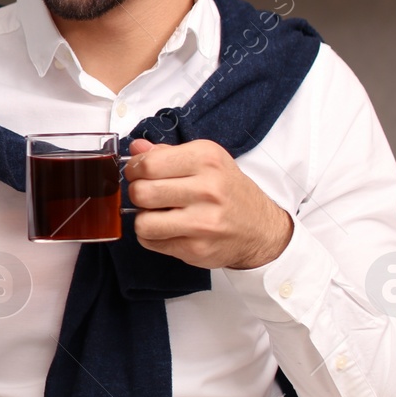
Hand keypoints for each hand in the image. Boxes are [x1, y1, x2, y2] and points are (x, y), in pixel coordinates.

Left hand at [123, 138, 292, 270]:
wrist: (261, 229)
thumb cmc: (228, 192)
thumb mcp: (205, 161)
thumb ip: (167, 153)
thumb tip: (135, 149)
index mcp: (206, 159)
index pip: (148, 164)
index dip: (134, 169)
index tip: (139, 173)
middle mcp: (208, 189)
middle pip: (141, 192)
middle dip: (137, 194)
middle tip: (148, 195)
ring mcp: (203, 222)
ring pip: (142, 221)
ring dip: (144, 219)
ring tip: (159, 214)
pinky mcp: (197, 248)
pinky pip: (151, 242)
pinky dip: (153, 236)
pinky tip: (169, 229)